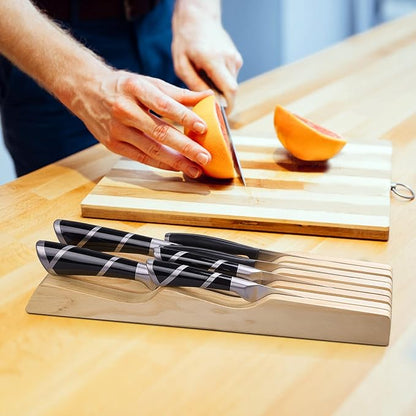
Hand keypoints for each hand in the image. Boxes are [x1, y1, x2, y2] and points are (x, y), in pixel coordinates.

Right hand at [69, 69, 212, 177]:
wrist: (85, 90)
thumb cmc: (123, 86)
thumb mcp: (147, 82)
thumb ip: (177, 93)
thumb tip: (207, 97)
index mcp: (135, 88)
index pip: (164, 105)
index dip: (184, 117)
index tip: (204, 128)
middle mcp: (124, 109)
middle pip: (160, 132)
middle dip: (186, 147)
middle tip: (206, 157)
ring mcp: (117, 130)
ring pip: (152, 149)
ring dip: (176, 162)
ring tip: (196, 169)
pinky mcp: (112, 145)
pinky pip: (141, 158)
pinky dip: (161, 164)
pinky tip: (177, 168)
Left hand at [172, 0, 242, 111]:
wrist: (198, 18)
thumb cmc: (186, 41)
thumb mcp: (182, 65)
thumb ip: (195, 85)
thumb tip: (208, 103)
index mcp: (214, 59)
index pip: (229, 90)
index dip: (228, 107)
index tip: (220, 118)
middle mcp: (229, 58)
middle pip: (232, 91)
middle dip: (223, 102)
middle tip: (210, 109)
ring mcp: (235, 58)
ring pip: (232, 85)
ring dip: (221, 91)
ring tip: (205, 85)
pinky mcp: (237, 59)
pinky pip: (231, 78)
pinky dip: (222, 82)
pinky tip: (210, 76)